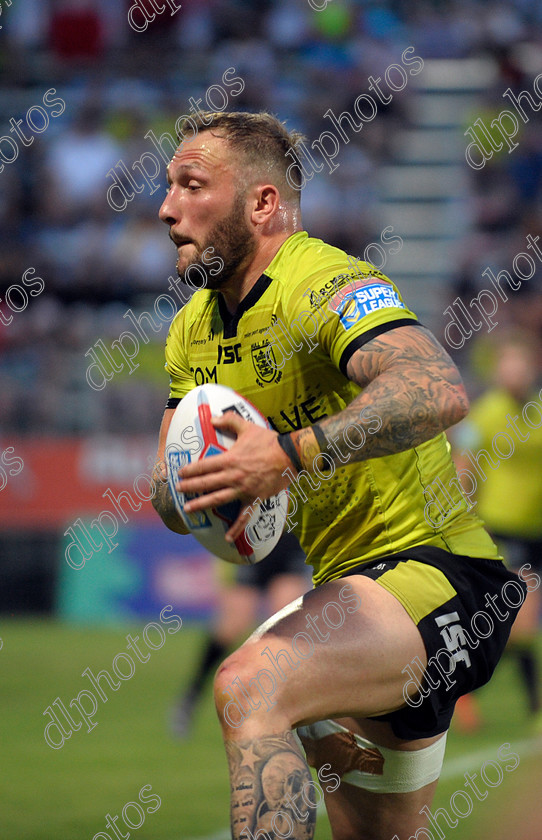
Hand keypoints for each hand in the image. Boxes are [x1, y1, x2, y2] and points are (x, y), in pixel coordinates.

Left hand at [176, 412, 292, 541]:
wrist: (290, 456)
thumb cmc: (269, 441)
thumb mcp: (248, 427)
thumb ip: (229, 420)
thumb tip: (212, 417)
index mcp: (230, 460)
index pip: (204, 466)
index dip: (190, 470)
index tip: (179, 473)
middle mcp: (233, 476)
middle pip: (207, 483)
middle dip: (190, 487)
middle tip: (178, 490)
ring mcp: (243, 490)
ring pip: (218, 499)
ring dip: (202, 505)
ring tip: (189, 510)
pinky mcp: (254, 499)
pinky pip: (244, 516)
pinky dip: (236, 528)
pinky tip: (227, 538)